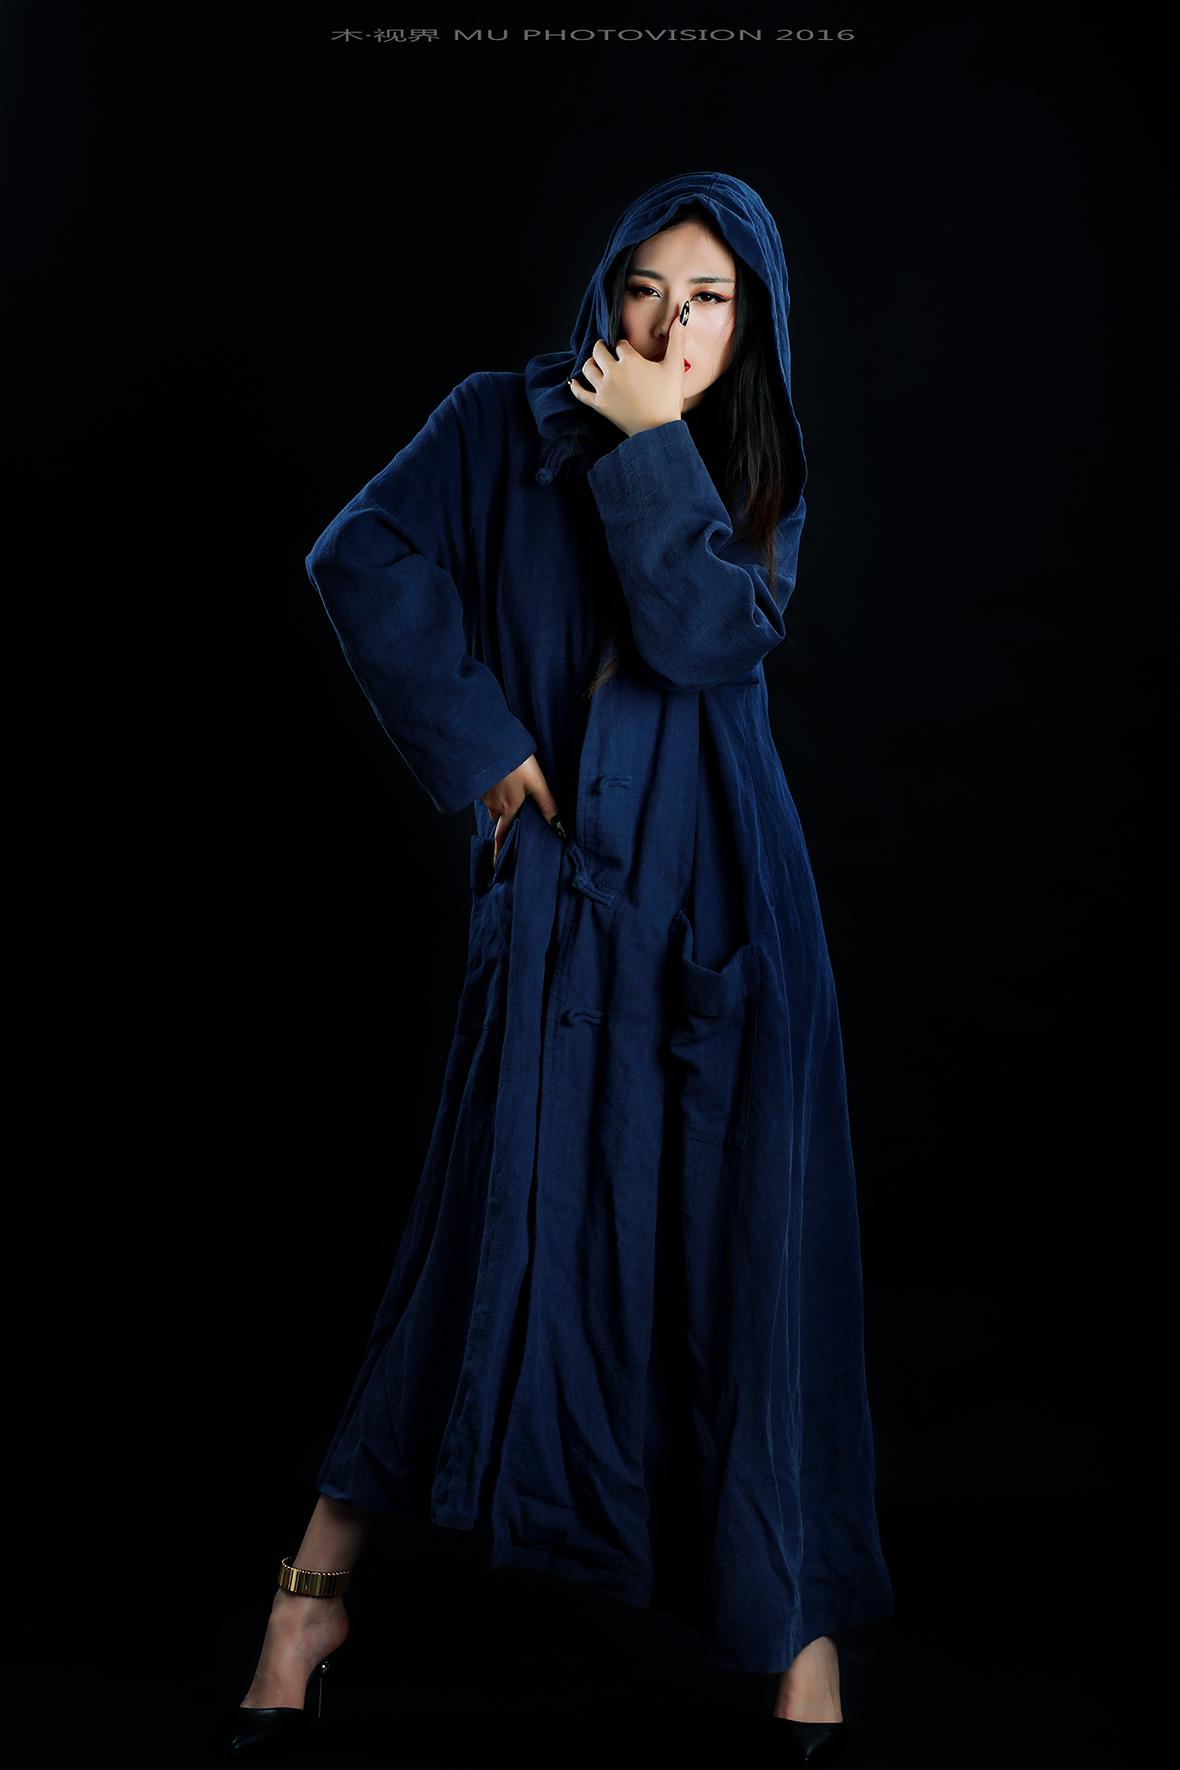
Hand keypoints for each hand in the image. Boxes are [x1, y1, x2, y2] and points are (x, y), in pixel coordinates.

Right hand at [481, 755, 562, 864]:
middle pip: (499, 819)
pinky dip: (491, 789)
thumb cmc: (516, 763)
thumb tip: (558, 826)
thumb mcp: (537, 783)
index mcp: (509, 808)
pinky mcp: (477, 781)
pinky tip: (499, 778)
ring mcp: (483, 793)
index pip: (503, 836)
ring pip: (492, 804)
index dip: (500, 851)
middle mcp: (494, 804)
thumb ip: (547, 804)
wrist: (490, 742)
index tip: (496, 866)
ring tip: (509, 792)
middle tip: (513, 816)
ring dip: (499, 802)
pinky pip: (485, 791)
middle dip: (504, 820)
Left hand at [566, 301, 690, 437]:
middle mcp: (613, 372)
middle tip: (606, 349)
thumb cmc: (667, 399)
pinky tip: (575, 381)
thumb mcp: (674, 367)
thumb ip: (677, 340)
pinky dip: (576, 386)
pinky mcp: (599, 404)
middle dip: (603, 348)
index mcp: (630, 360)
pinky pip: (580, 392)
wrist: (658, 429)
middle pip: (599, 351)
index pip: (620, 343)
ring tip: (596, 363)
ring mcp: (603, 389)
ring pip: (588, 367)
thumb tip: (681, 317)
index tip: (628, 350)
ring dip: (591, 362)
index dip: (624, 345)